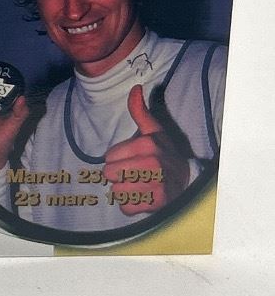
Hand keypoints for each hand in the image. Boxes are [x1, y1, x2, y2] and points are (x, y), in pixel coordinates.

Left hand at [101, 83, 186, 211]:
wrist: (188, 182)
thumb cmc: (165, 155)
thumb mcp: (154, 131)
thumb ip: (140, 111)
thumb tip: (135, 88)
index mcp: (147, 144)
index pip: (107, 157)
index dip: (117, 159)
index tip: (133, 160)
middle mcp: (152, 164)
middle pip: (108, 174)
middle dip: (119, 175)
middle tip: (135, 174)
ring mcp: (155, 185)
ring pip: (115, 191)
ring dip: (125, 190)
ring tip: (140, 185)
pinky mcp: (156, 204)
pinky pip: (125, 207)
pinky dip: (131, 205)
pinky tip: (143, 197)